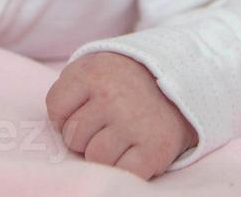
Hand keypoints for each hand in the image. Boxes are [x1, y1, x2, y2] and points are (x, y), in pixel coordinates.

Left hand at [45, 52, 196, 179]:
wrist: (184, 82)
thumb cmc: (128, 80)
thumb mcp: (95, 67)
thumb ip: (69, 87)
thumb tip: (57, 126)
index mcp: (94, 72)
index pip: (56, 108)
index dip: (67, 115)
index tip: (88, 109)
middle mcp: (112, 95)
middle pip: (73, 136)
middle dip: (87, 134)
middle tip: (110, 121)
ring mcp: (134, 123)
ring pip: (94, 157)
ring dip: (106, 153)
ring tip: (124, 135)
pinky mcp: (155, 149)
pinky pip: (121, 172)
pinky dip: (127, 166)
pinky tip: (136, 149)